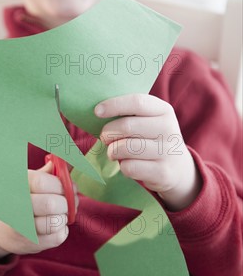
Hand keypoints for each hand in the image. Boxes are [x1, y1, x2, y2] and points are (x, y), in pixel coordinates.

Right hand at [0, 160, 77, 261]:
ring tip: (60, 213)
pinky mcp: (29, 245)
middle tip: (67, 201)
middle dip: (66, 202)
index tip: (66, 186)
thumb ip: (46, 173)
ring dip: (64, 216)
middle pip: (51, 204)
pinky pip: (57, 237)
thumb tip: (64, 164)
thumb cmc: (18, 199)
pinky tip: (55, 224)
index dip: (60, 184)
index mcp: (13, 186)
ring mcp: (20, 229)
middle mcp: (14, 207)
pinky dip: (62, 229)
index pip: (42, 182)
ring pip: (55, 222)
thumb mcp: (25, 181)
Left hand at [95, 94, 201, 210]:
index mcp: (164, 110)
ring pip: (126, 148)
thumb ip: (130, 113)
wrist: (179, 169)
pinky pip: (130, 167)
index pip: (137, 102)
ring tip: (113, 152)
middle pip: (127, 126)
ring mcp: (168, 152)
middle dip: (108, 132)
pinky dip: (122, 166)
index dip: (114, 105)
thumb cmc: (153, 139)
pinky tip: (127, 164)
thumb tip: (99, 111)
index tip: (97, 111)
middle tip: (104, 137)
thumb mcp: (149, 121)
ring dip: (112, 151)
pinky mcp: (163, 173)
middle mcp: (169, 129)